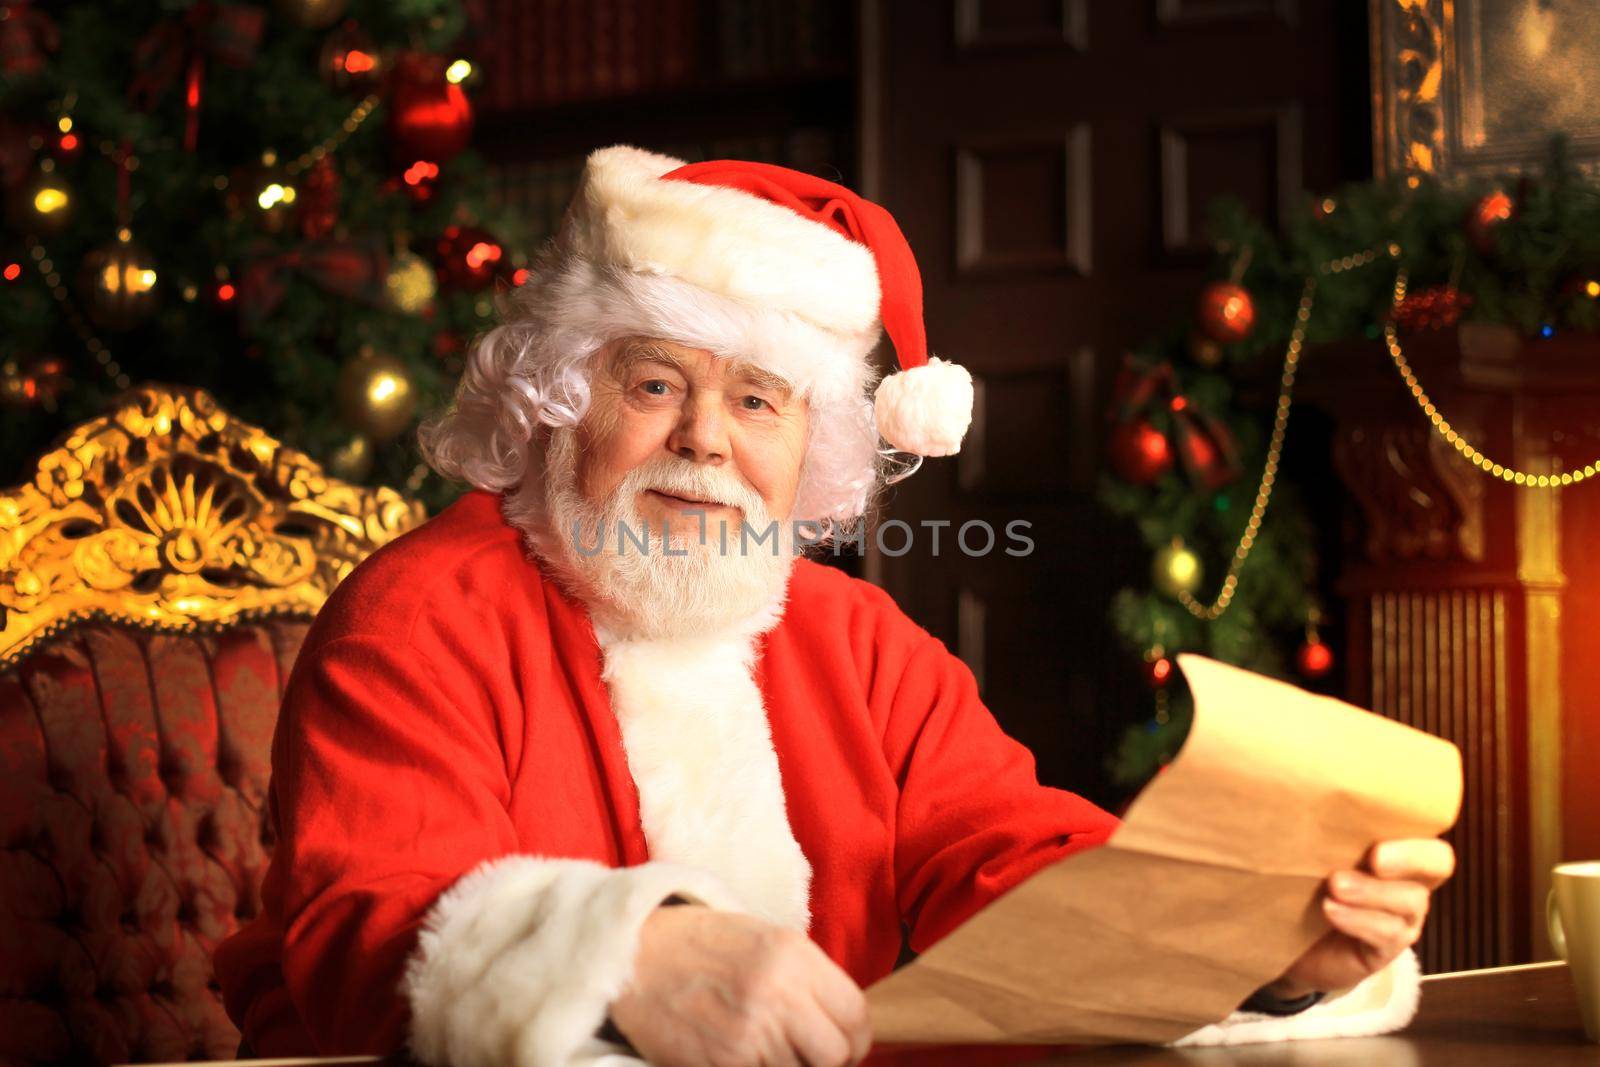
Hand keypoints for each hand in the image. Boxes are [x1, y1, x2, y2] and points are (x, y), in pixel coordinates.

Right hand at [608, 902, 872, 1066]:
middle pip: (835, 1054)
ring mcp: (749, 1033)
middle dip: (828, 1061)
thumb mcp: (762, 937)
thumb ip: (805, 975)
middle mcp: (777, 993)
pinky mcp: (721, 1063)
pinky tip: (743, 1057)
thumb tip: (841, 1020)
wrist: (631, 955)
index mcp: (793, 955)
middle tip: (809, 1056)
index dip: (855, 1038)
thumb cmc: (699, 943)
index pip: (856, 1015)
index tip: (844, 1045)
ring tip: (767, 1050)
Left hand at [1265, 838, 1454, 998]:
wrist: (1289, 942)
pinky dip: (1358, 919)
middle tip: (1375, 857)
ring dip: (1372, 890)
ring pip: (1410, 900)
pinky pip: (1387, 933)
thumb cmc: (1304, 883)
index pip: (1426, 828)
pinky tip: (1330, 909)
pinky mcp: (1386, 949)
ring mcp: (1403, 918)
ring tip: (1335, 885)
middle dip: (1409, 857)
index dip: (1417, 829)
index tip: (1382, 826)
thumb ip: (1322, 830)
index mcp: (1396, 849)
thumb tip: (1298, 791)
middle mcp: (1408, 881)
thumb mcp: (1314, 851)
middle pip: (1437, 863)